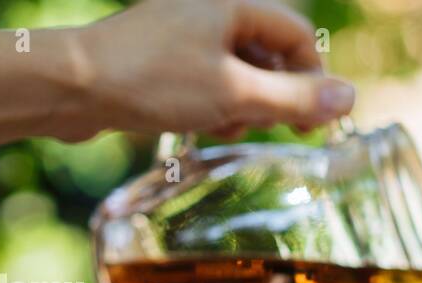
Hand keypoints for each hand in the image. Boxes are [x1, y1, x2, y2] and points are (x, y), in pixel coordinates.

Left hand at [61, 0, 354, 140]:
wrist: (71, 86)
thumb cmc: (151, 80)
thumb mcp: (235, 95)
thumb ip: (294, 99)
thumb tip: (350, 99)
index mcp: (231, 5)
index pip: (298, 36)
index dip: (314, 79)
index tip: (313, 122)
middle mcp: (209, 11)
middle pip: (270, 55)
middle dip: (275, 97)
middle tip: (272, 131)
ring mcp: (183, 34)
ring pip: (239, 73)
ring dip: (245, 107)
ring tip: (226, 129)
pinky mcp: (162, 59)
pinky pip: (209, 81)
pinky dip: (216, 106)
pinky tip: (202, 127)